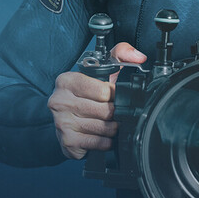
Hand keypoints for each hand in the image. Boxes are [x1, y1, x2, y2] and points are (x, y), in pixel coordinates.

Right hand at [50, 42, 146, 159]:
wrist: (65, 121)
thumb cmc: (86, 95)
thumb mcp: (101, 70)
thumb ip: (120, 54)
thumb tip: (139, 57)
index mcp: (66, 81)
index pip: (103, 90)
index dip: (115, 95)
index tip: (115, 96)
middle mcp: (60, 101)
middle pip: (105, 111)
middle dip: (115, 113)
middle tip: (114, 113)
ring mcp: (61, 122)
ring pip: (104, 128)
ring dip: (112, 128)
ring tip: (109, 124)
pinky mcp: (67, 141)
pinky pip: (98, 143)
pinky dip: (106, 141)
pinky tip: (102, 136)